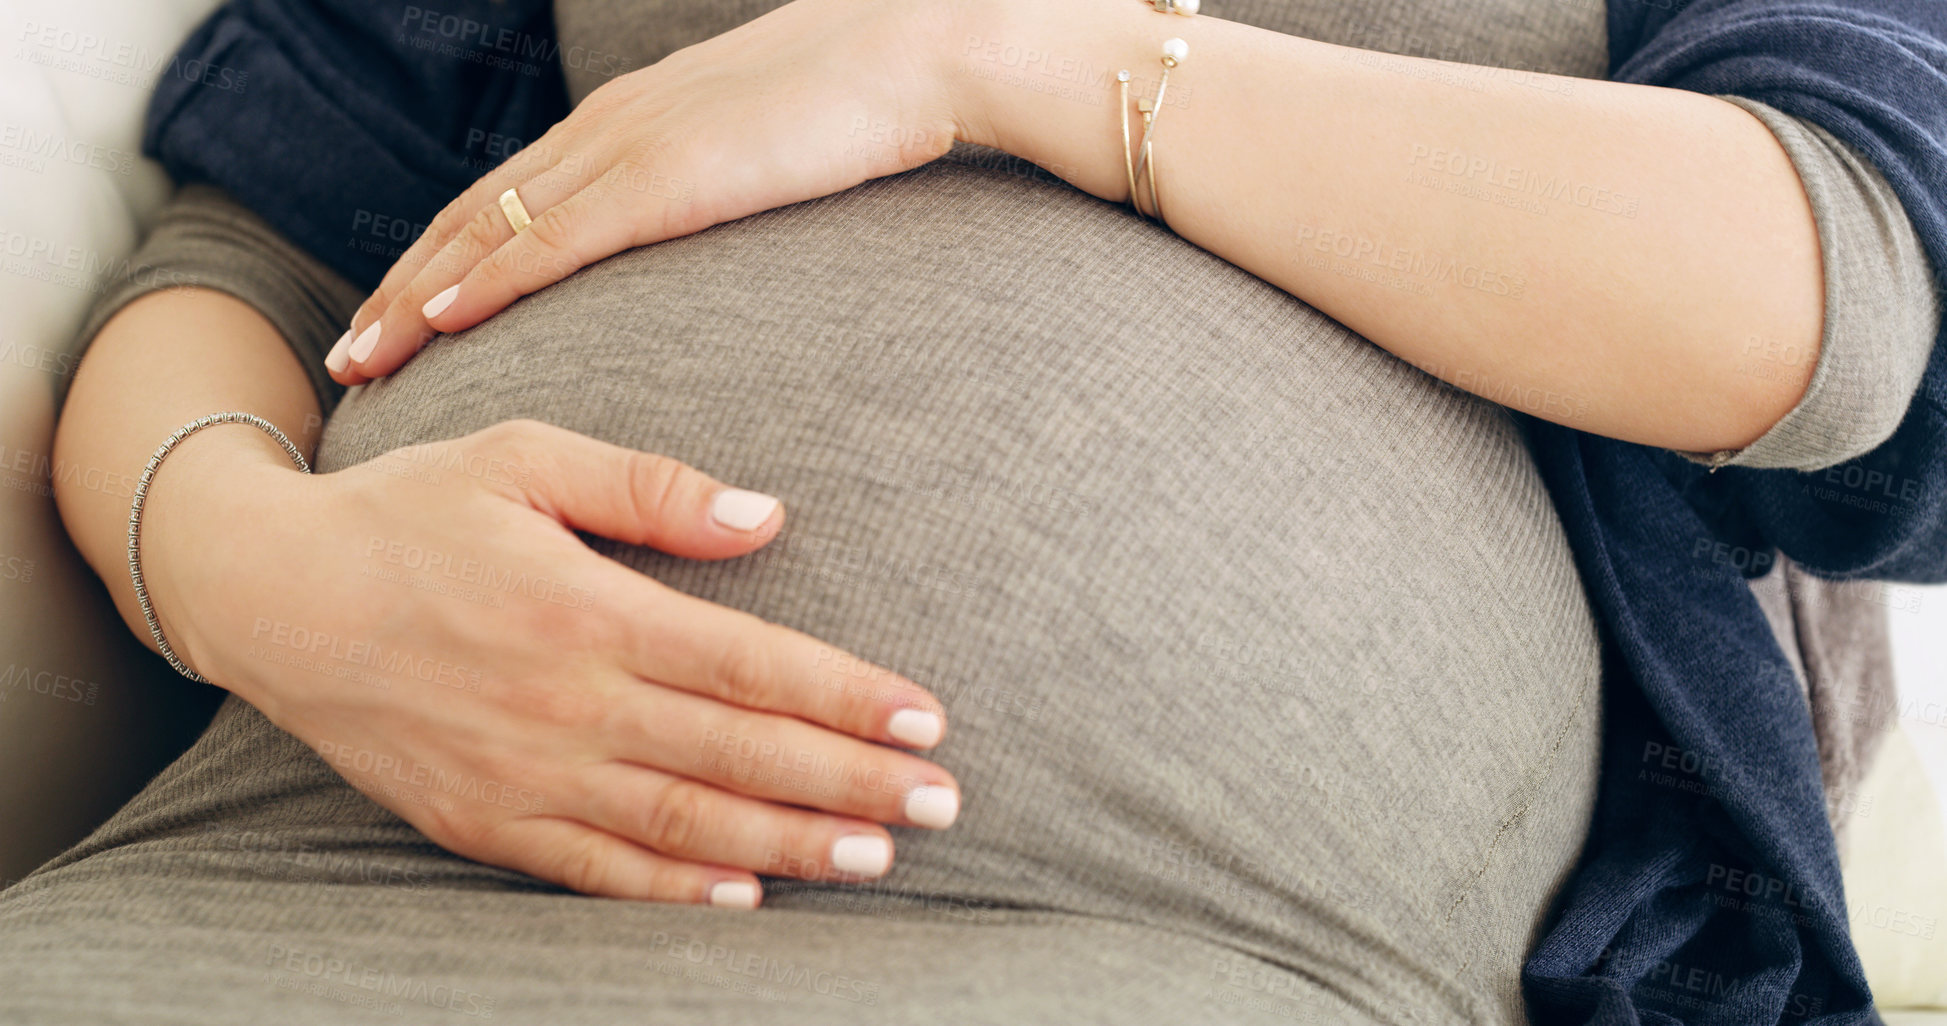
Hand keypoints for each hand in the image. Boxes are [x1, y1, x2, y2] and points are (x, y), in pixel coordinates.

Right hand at [140, 418, 957, 903]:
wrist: (269, 596)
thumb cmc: (408, 512)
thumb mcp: (523, 456)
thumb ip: (650, 487)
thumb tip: (769, 518)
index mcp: (589, 607)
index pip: (751, 662)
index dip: (847, 697)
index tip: (928, 721)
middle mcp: (568, 702)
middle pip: (739, 752)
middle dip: (851, 784)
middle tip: (945, 806)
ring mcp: (526, 774)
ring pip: (685, 823)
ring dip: (789, 846)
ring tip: (878, 861)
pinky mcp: (485, 821)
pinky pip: (596, 871)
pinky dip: (675, 893)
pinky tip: (747, 901)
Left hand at [327, 0, 965, 383]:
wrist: (914, 54)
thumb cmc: (859, 103)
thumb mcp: (765, 146)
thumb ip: (721, 182)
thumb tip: (714, 226)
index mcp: (626, 123)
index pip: (508, 200)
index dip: (444, 258)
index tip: (401, 314)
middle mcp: (605, 130)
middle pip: (471, 217)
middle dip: (402, 288)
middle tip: (350, 355)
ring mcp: (626, 150)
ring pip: (487, 231)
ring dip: (415, 296)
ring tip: (366, 356)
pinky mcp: (661, 178)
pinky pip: (550, 240)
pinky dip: (486, 280)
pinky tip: (438, 318)